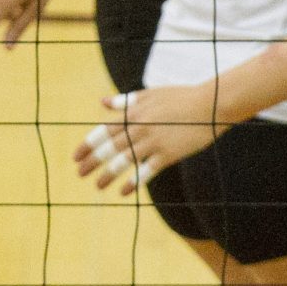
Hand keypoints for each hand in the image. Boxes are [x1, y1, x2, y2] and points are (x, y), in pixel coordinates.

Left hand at [75, 85, 230, 193]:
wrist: (210, 104)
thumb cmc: (181, 97)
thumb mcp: (150, 94)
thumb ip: (126, 101)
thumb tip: (103, 103)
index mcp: (133, 112)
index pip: (103, 131)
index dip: (88, 145)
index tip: (75, 157)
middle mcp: (139, 127)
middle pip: (110, 148)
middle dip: (92, 162)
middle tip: (80, 174)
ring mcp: (153, 141)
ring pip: (124, 161)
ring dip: (108, 175)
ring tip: (98, 186)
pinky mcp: (168, 154)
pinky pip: (146, 171)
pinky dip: (134, 181)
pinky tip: (123, 191)